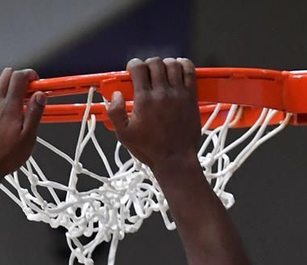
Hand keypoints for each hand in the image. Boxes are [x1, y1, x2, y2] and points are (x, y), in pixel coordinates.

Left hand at [0, 67, 46, 175]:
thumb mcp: (28, 138)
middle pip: (6, 74)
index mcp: (10, 107)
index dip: (29, 75)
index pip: (19, 77)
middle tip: (27, 88)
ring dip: (4, 78)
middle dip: (19, 76)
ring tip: (13, 89)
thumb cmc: (6, 156)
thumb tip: (40, 95)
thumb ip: (35, 113)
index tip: (36, 82)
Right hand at [106, 58, 200, 172]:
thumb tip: (116, 94)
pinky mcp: (191, 98)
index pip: (138, 68)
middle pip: (155, 63)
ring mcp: (178, 94)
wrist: (175, 160)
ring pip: (172, 64)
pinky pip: (190, 72)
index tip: (133, 71)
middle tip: (147, 75)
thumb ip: (115, 113)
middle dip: (148, 65)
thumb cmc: (150, 149)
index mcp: (144, 100)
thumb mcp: (124, 135)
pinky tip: (179, 69)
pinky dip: (184, 65)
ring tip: (162, 73)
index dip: (134, 65)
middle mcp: (161, 94)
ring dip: (165, 64)